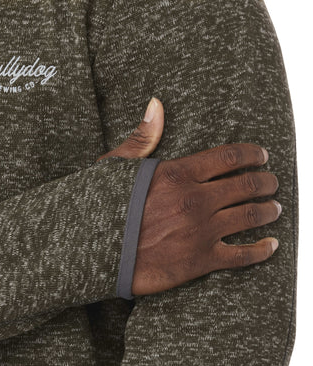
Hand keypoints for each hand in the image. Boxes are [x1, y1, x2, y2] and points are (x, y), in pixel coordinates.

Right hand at [98, 97, 280, 295]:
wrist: (92, 254)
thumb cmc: (101, 211)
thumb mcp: (115, 169)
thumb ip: (141, 138)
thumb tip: (156, 104)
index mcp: (178, 174)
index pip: (229, 157)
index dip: (252, 155)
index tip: (262, 156)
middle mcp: (196, 200)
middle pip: (246, 186)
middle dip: (266, 182)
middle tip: (272, 183)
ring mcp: (201, 232)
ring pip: (251, 217)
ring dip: (268, 211)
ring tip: (274, 209)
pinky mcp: (200, 261)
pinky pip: (242, 256)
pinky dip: (261, 251)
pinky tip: (270, 246)